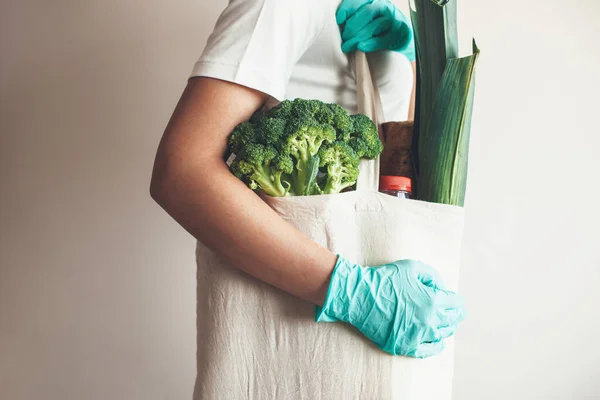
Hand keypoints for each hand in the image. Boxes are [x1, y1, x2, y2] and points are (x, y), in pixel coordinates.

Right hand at [316, 256, 465, 357]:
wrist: (359, 297)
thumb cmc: (384, 279)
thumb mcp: (411, 268)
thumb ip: (432, 276)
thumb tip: (442, 287)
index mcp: (433, 300)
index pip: (455, 303)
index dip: (456, 300)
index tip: (455, 299)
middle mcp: (429, 320)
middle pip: (452, 320)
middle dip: (455, 314)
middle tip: (456, 311)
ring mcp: (418, 335)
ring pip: (442, 335)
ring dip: (447, 328)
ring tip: (447, 324)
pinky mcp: (405, 345)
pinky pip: (428, 351)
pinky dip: (437, 346)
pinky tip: (439, 342)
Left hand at [336, 0, 415, 59]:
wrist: (402, 41)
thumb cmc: (380, 31)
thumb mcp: (368, 21)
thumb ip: (356, 19)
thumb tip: (339, 26)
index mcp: (375, 2)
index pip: (360, 0)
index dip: (348, 8)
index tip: (339, 19)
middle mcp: (385, 7)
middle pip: (367, 12)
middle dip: (352, 26)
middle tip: (344, 37)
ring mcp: (395, 20)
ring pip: (375, 25)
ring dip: (358, 36)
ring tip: (347, 46)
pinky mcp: (400, 35)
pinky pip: (384, 39)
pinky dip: (371, 43)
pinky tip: (361, 47)